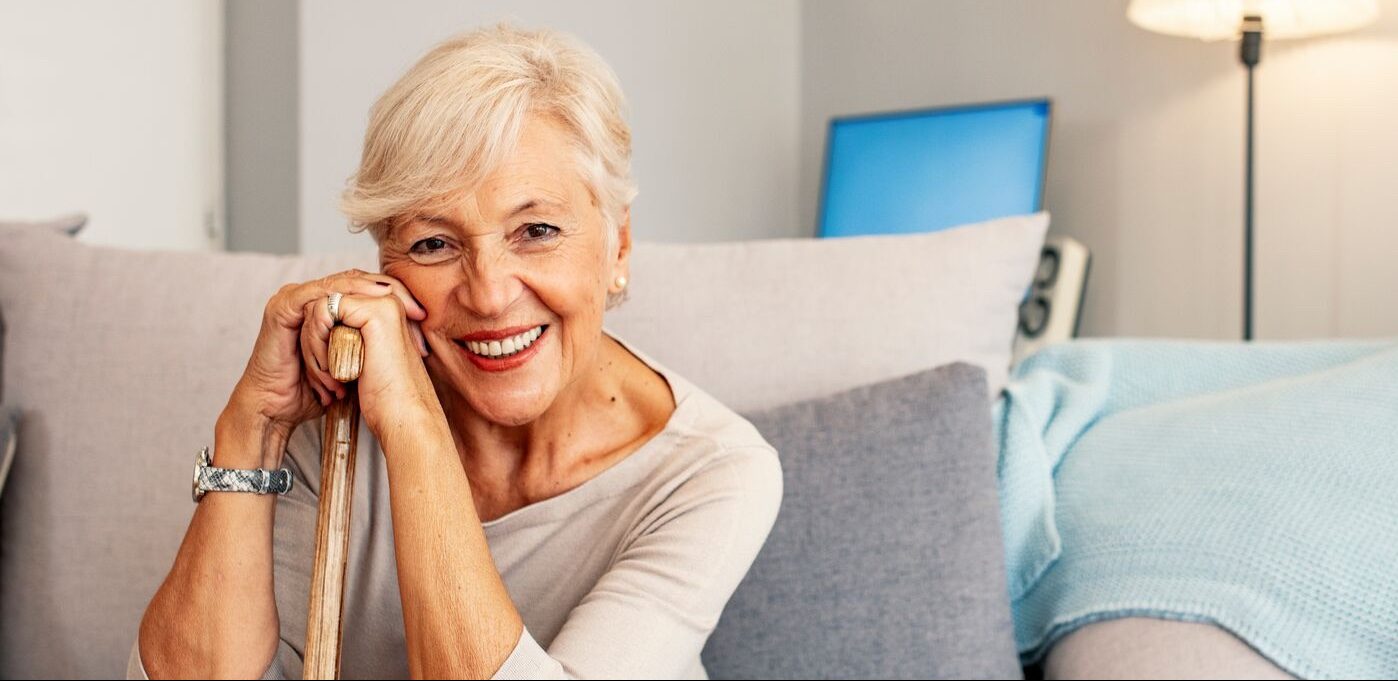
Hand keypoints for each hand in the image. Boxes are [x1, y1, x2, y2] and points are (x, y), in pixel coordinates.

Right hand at [227, 269, 428, 444]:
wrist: (278, 407)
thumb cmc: (315, 390)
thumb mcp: (357, 365)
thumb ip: (375, 346)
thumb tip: (415, 345)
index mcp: (330, 307)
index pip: (369, 289)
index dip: (398, 297)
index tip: (424, 316)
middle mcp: (313, 297)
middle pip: (359, 281)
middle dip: (391, 293)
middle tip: (417, 311)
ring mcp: (296, 299)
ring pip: (340, 284)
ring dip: (369, 296)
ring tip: (394, 304)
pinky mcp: (283, 307)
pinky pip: (316, 295)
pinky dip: (340, 300)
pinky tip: (361, 306)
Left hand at [295, 270, 442, 438]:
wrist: (405, 418)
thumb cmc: (387, 399)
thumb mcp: (363, 361)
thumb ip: (347, 338)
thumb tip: (317, 329)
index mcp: (387, 311)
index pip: (334, 310)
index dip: (320, 341)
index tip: (331, 378)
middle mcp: (387, 301)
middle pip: (324, 308)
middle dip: (312, 344)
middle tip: (326, 382)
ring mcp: (382, 303)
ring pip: (318, 310)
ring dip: (312, 347)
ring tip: (328, 380)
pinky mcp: (373, 311)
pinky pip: (322, 313)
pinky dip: (315, 343)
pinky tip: (330, 371)